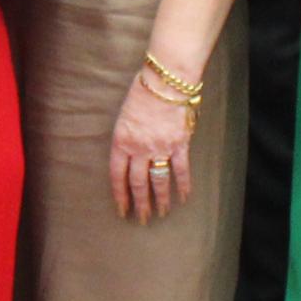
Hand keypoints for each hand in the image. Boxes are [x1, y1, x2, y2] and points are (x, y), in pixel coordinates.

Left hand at [110, 78, 193, 220]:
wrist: (166, 81)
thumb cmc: (144, 91)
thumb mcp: (125, 115)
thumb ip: (127, 137)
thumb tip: (132, 155)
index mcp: (121, 140)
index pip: (117, 175)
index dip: (120, 194)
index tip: (121, 209)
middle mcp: (139, 148)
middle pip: (138, 183)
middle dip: (139, 203)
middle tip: (141, 219)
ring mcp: (160, 148)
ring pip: (159, 181)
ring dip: (160, 200)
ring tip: (161, 213)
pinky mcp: (179, 144)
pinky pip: (181, 170)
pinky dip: (183, 185)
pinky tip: (183, 197)